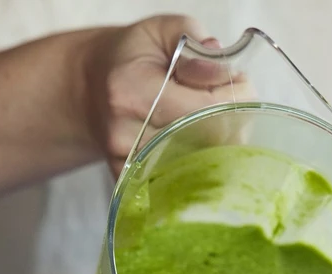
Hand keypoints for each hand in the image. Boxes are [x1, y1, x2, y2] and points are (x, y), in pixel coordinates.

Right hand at [79, 15, 250, 175]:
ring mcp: (126, 163)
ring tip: (214, 121)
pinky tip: (199, 145)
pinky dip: (199, 166)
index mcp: (132, 90)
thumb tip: (222, 73)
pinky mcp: (130, 183)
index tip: (241, 85)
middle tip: (234, 104)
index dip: (233, 99)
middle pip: (203, 143)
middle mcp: (124, 132)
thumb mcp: (162, 31)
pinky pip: (179, 183)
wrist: (91, 89)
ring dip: (218, 147)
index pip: (202, 109)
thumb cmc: (132, 58)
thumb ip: (195, 43)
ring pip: (196, 168)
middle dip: (231, 124)